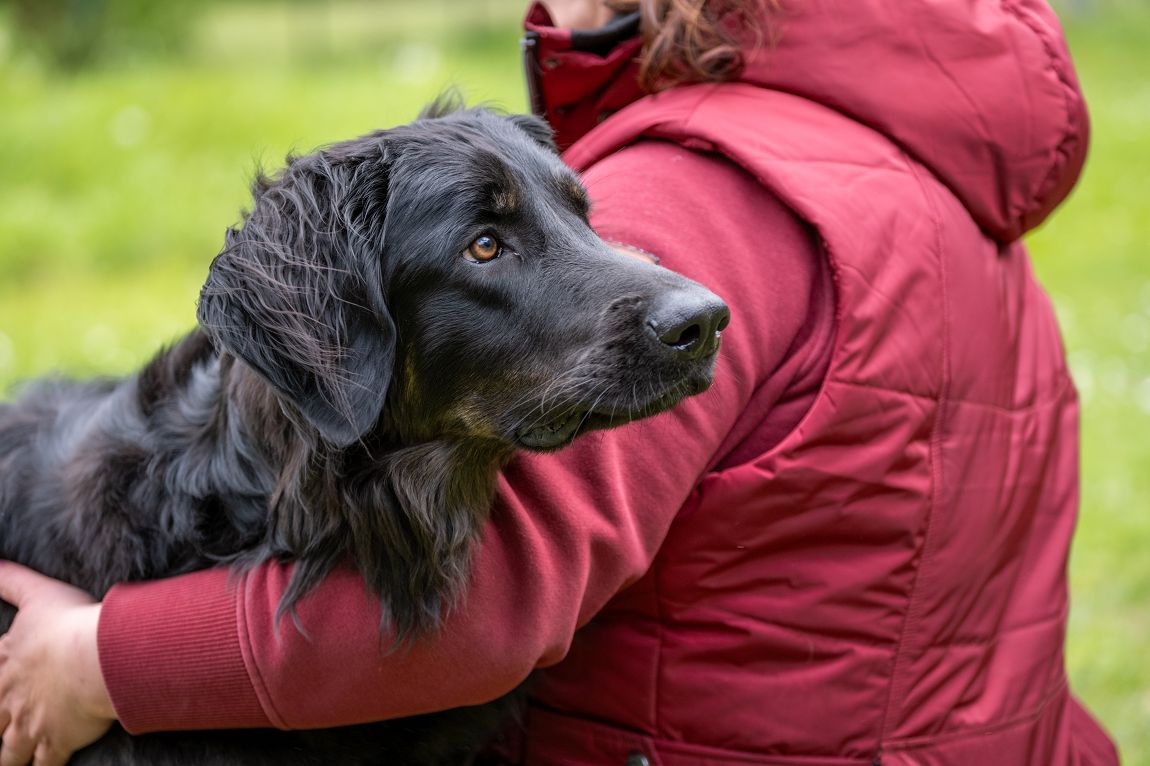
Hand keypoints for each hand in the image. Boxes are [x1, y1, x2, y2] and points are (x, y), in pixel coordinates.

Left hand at [0, 562, 115, 765]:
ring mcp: (30, 724)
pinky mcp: (55, 742)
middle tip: (3, 725)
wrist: (96, 656)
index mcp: (6, 665)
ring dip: (11, 754)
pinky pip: (45, 764)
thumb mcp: (37, 593)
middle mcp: (10, 699)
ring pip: (10, 750)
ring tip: (13, 757)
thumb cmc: (69, 623)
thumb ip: (11, 579)